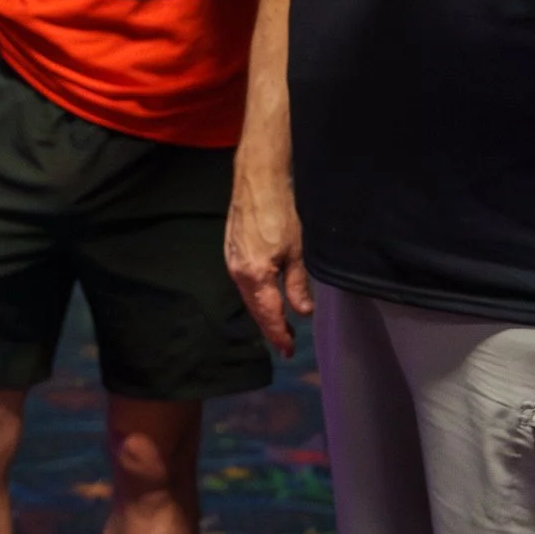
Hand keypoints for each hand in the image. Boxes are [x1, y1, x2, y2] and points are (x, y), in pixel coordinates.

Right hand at [224, 156, 313, 354]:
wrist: (257, 183)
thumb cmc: (280, 213)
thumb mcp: (297, 252)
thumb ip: (297, 285)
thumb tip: (303, 312)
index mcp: (255, 275)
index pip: (268, 314)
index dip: (279, 334)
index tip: (289, 351)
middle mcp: (238, 273)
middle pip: (255, 309)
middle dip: (270, 327)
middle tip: (286, 345)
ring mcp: (232, 262)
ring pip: (249, 297)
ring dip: (264, 312)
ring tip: (279, 326)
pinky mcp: (232, 252)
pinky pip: (244, 283)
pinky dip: (257, 297)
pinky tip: (267, 298)